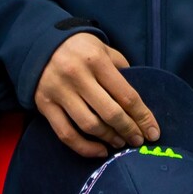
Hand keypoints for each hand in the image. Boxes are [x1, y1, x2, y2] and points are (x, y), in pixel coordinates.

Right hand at [33, 33, 158, 156]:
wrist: (39, 42)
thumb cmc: (79, 47)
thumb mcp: (103, 49)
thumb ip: (121, 69)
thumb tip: (137, 99)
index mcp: (96, 60)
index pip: (126, 95)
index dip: (143, 117)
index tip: (153, 132)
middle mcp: (77, 76)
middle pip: (110, 113)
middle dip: (129, 130)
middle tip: (138, 141)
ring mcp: (59, 92)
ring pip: (89, 125)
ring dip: (109, 138)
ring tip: (120, 143)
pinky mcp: (45, 105)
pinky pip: (66, 134)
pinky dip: (84, 148)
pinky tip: (100, 151)